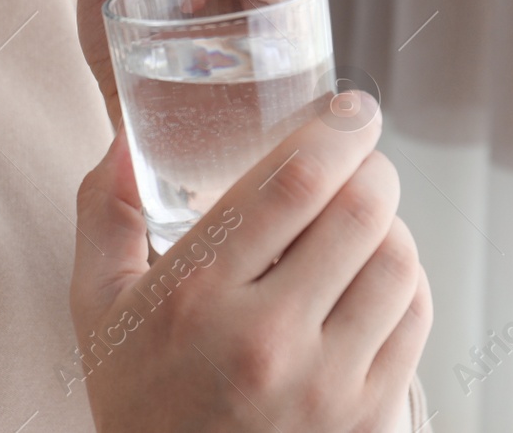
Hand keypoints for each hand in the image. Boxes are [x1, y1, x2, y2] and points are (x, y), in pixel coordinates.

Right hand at [69, 93, 432, 430]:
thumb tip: (126, 133)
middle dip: (372, 166)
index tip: (349, 110)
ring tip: (365, 217)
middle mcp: (267, 339)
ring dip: (390, 223)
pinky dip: (406, 280)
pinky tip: (377, 274)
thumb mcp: (97, 305)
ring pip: (399, 263)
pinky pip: (415, 319)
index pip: (294, 182)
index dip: (338, 130)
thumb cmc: (137, 398)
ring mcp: (326, 385)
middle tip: (360, 157)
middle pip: (362, 212)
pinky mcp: (366, 419)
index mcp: (196, 295)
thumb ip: (105, 211)